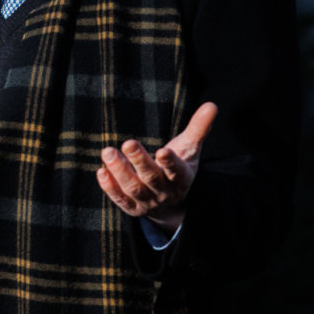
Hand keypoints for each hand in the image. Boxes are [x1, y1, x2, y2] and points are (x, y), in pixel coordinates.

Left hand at [96, 102, 216, 231]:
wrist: (171, 202)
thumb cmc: (179, 166)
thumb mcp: (190, 149)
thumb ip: (198, 128)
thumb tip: (212, 105)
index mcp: (182, 178)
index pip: (177, 171)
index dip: (170, 163)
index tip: (162, 151)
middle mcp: (165, 192)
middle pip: (152, 178)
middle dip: (140, 161)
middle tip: (128, 143)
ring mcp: (148, 201)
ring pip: (133, 189)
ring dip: (120, 171)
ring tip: (108, 152)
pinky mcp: (132, 208)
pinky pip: (120, 199)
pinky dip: (110, 187)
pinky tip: (101, 171)